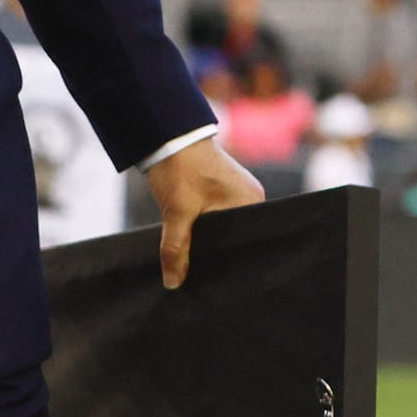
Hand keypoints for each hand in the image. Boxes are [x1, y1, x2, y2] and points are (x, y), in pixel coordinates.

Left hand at [147, 138, 260, 288]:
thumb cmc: (178, 168)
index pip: (248, 242)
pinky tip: (193, 244)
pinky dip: (206, 228)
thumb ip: (176, 248)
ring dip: (211, 240)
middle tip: (205, 280)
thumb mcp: (176, 212)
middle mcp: (250, 198)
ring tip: (198, 266)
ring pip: (225, 228)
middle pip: (237, 237)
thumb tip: (173, 283)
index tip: (221, 283)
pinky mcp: (221, 189)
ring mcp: (237, 192)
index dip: (233, 262)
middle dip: (220, 254)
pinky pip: (219, 216)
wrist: (165, 134)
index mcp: (251, 203)